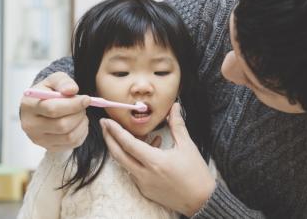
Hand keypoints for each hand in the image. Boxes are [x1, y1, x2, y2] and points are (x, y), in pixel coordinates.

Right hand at [20, 72, 91, 151]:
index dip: (73, 105)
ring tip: (81, 114)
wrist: (41, 106)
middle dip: (79, 114)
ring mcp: (39, 139)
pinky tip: (79, 123)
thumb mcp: (54, 80)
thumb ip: (63, 82)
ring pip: (69, 137)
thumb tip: (71, 90)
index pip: (53, 109)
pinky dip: (82, 133)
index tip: (87, 99)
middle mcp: (31, 125)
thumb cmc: (49, 91)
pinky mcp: (49, 147)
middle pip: (62, 125)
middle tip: (84, 106)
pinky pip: (72, 144)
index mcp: (29, 106)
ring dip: (82, 124)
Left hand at [100, 103, 215, 216]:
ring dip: (122, 149)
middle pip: (118, 155)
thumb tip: (175, 107)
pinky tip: (148, 148)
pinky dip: (135, 158)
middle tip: (105, 126)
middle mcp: (145, 174)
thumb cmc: (196, 173)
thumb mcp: (187, 146)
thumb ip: (177, 125)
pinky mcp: (146, 190)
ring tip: (129, 134)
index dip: (115, 131)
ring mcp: (143, 184)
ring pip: (125, 163)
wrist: (201, 200)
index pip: (128, 144)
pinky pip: (134, 171)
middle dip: (109, 139)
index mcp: (155, 162)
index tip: (107, 121)